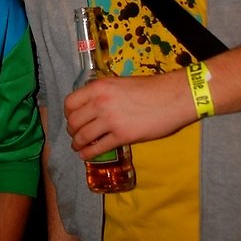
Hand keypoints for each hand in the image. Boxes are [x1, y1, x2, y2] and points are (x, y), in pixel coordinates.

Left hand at [64, 71, 195, 158]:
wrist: (172, 97)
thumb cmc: (149, 88)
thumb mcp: (119, 83)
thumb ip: (103, 93)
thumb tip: (92, 105)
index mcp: (98, 87)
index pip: (70, 102)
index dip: (68, 114)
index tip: (72, 118)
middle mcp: (100, 102)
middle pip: (74, 121)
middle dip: (71, 130)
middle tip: (75, 134)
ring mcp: (110, 120)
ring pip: (83, 136)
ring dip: (77, 144)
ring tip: (78, 147)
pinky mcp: (122, 136)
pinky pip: (98, 148)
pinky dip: (88, 154)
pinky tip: (86, 156)